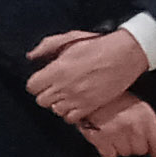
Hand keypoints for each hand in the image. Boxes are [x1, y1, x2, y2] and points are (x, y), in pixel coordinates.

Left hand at [25, 26, 148, 123]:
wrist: (123, 54)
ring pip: (55, 110)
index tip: (42, 80)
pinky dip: (70, 113)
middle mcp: (64, 87)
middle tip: (54, 87)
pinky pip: (71, 118)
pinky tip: (75, 103)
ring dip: (58, 103)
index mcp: (57, 70)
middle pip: (42, 100)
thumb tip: (32, 56)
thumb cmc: (97, 45)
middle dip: (46, 93)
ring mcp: (77, 99)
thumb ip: (46, 46)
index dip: (36, 83)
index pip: (32, 86)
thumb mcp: (69, 38)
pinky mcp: (90, 106)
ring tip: (66, 95)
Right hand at [76, 95, 155, 156]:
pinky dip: (107, 148)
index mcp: (146, 117)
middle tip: (127, 133)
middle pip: (140, 150)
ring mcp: (116, 134)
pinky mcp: (100, 139)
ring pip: (125, 153)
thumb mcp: (138, 105)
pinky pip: (109, 154)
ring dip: (121, 146)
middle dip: (135, 144)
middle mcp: (133, 127)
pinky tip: (106, 136)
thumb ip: (149, 125)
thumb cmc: (114, 97)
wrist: (89, 91)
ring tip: (115, 132)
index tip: (154, 151)